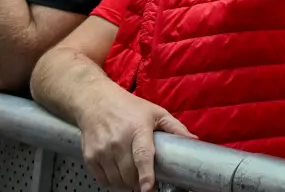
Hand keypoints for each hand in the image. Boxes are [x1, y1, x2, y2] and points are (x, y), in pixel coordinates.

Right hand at [77, 88, 193, 191]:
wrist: (96, 102)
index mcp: (138, 129)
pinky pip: (103, 179)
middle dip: (139, 183)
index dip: (146, 175)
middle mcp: (118, 140)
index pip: (142, 155)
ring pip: (116, 179)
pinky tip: (119, 175)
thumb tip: (194, 140)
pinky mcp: (90, 156)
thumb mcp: (156, 112)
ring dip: (126, 184)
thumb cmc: (129, 107)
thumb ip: (175, 127)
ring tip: (133, 179)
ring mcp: (102, 149)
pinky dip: (112, 182)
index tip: (149, 188)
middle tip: (146, 182)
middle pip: (129, 173)